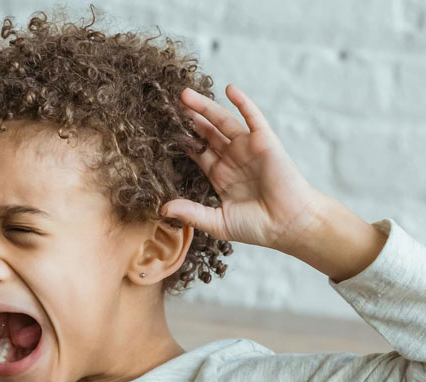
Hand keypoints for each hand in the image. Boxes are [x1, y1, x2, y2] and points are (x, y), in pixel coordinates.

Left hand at [161, 84, 323, 251]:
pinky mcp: (265, 141)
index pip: (196, 152)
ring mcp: (248, 148)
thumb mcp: (217, 222)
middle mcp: (232, 158)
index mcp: (219, 175)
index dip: (180, 140)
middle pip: (206, 132)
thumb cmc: (256, 226)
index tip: (161, 129)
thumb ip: (191, 213)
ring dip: (205, 107)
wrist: (288, 225)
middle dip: (189, 118)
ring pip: (222, 121)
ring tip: (185, 95)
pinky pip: (252, 117)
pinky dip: (242, 102)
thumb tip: (162, 209)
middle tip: (169, 104)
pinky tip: (229, 88)